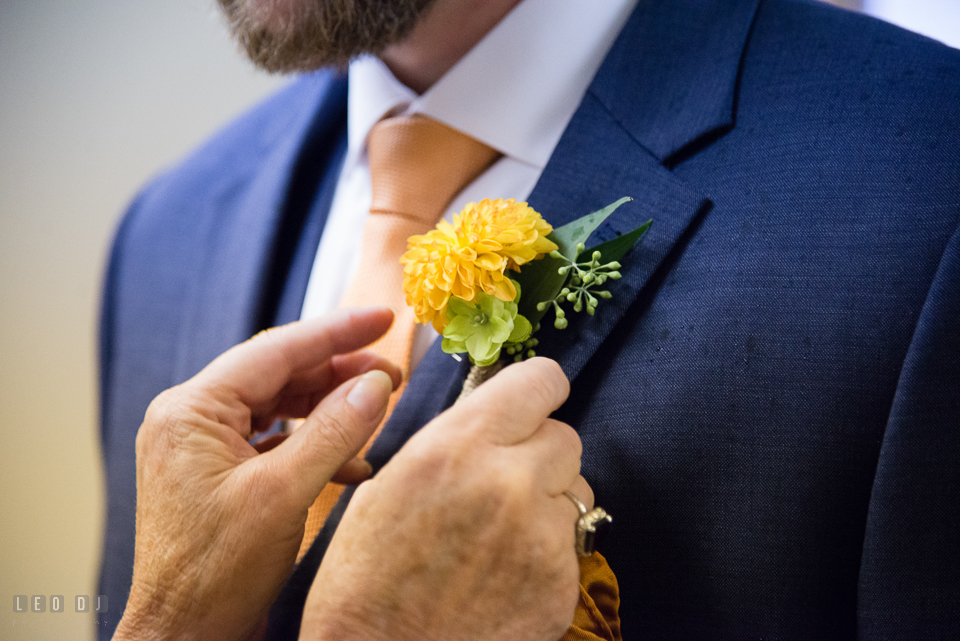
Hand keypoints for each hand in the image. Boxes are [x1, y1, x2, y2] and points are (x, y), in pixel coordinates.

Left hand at [112, 308, 401, 640]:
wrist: (185, 635)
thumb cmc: (216, 573)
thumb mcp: (283, 495)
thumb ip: (334, 431)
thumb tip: (377, 383)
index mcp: (191, 410)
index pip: (275, 350)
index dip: (336, 331)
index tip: (382, 317)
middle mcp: (190, 419)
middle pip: (279, 374)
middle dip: (339, 372)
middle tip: (393, 372)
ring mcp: (202, 446)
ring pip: (280, 405)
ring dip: (331, 408)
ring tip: (378, 409)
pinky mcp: (218, 472)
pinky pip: (274, 440)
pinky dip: (315, 444)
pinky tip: (352, 463)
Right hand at [300, 357, 590, 640]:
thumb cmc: (367, 578)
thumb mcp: (390, 484)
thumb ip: (452, 438)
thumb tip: (494, 410)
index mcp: (457, 447)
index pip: (540, 381)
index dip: (539, 389)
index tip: (535, 400)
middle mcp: (508, 482)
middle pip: (565, 436)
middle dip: (540, 452)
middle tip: (507, 480)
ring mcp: (542, 537)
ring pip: (577, 490)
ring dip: (550, 500)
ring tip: (503, 533)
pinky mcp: (562, 584)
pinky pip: (574, 543)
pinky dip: (550, 551)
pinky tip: (508, 573)